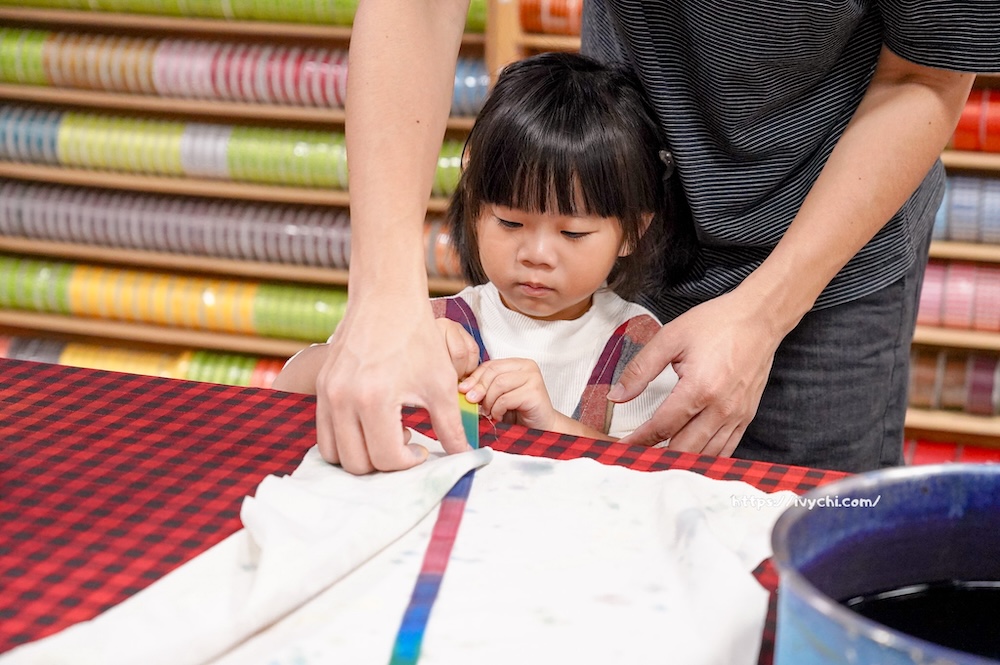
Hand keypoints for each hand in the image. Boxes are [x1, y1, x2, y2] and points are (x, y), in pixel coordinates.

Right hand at [314, 294, 471, 473]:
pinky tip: (371, 422)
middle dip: (384, 463)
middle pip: (357, 463)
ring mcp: (327, 393)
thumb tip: (464, 455)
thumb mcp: (440, 383)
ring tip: (386, 434)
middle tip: (405, 444)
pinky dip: (345, 439)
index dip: (407, 463)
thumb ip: (451, 426)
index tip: (421, 450)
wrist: (387, 298)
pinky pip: (324, 431)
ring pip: (334, 453)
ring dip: (360, 455)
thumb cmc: (417, 337)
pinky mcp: (321, 386)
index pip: (385, 458)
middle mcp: (343, 399)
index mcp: (374, 399)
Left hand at [459, 358, 557, 430]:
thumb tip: (462, 387)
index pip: (490, 364)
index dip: (474, 377)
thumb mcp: (497, 396)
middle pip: (493, 372)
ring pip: (498, 384)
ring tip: (491, 412)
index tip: (463, 390)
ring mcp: (533, 378)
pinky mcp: (535, 392)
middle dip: (479, 389)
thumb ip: (484, 387)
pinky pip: (506, 398)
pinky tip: (500, 416)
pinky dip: (498, 410)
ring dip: (489, 402)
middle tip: (475, 404)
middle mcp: (527, 366)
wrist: (541, 429)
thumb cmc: (519, 413)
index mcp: (517, 364)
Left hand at [611, 290, 778, 455]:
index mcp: (699, 389)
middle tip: (638, 458)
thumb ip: (640, 370)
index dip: (639, 440)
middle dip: (658, 457)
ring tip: (659, 461)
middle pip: (684, 448)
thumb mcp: (670, 338)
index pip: (662, 427)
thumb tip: (617, 396)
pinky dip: (706, 457)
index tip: (624, 447)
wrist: (759, 318)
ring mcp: (736, 415)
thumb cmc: (716, 323)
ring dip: (681, 461)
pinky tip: (690, 456)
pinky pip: (726, 449)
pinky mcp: (746, 416)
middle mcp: (720, 408)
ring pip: (706, 455)